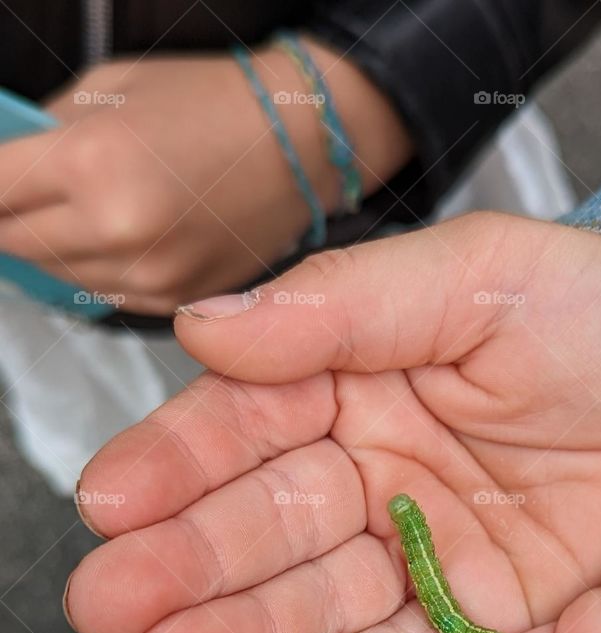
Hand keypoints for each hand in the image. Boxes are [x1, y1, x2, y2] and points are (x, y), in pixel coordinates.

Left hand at [0, 45, 410, 312]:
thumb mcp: (108, 90)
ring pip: (57, 277)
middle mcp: (119, 231)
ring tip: (79, 211)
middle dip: (9, 218)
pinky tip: (116, 236)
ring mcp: (150, 275)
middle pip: (15, 244)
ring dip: (52, 247)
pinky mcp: (175, 302)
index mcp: (92, 163)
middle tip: (25, 197)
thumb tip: (5, 165)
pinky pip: (106, 295)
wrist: (299, 145)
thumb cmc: (215, 105)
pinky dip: (97, 269)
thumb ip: (44, 131)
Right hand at [65, 213, 600, 632]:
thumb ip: (345, 307)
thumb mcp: (480, 280)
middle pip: (265, 535)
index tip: (108, 508)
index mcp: (349, 387)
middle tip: (118, 615)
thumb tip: (205, 324)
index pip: (243, 430)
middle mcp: (369, 484)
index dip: (174, 468)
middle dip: (189, 574)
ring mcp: (419, 564)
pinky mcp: (480, 629)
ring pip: (317, 612)